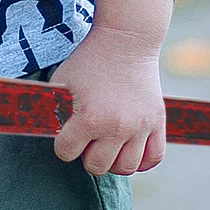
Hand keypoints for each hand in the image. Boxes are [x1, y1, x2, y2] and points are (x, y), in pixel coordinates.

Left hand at [48, 26, 166, 175]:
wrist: (126, 41)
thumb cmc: (89, 61)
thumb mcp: (62, 82)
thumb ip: (55, 111)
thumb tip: (52, 134)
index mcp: (90, 119)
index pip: (66, 152)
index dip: (62, 144)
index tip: (67, 132)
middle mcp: (117, 127)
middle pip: (97, 166)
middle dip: (86, 155)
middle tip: (87, 138)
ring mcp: (140, 127)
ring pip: (126, 168)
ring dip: (112, 161)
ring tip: (107, 145)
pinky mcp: (157, 122)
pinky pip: (153, 158)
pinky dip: (141, 161)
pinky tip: (129, 150)